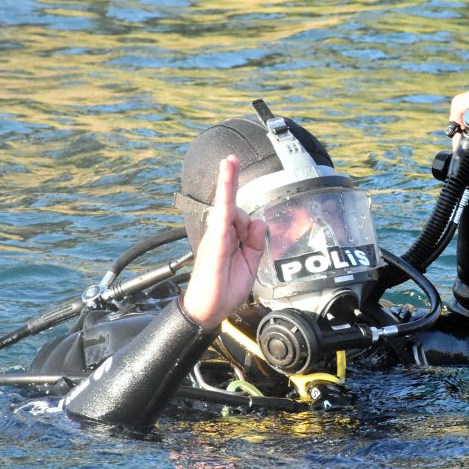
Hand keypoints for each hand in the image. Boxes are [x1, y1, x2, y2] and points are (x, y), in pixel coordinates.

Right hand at [181, 155, 266, 329]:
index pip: (235, 210)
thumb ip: (255, 241)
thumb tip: (259, 220)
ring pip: (227, 210)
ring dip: (229, 195)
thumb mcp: (251, 263)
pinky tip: (225, 199)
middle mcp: (220, 234)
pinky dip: (223, 210)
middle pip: (233, 206)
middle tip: (230, 159)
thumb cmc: (226, 287)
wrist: (209, 309)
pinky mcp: (214, 247)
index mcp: (229, 237)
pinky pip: (221, 224)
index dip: (234, 189)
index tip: (232, 166)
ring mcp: (216, 239)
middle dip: (230, 182)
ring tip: (233, 209)